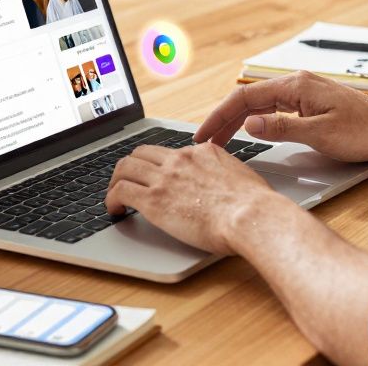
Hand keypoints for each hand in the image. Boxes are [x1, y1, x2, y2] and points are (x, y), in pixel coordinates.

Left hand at [104, 143, 280, 254]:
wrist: (251, 216)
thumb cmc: (255, 205)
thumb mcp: (242, 176)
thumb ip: (226, 174)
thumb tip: (226, 183)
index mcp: (203, 152)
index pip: (169, 151)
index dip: (157, 163)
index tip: (153, 174)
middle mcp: (180, 160)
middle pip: (141, 153)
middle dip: (131, 166)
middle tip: (127, 181)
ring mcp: (165, 178)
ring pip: (125, 168)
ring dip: (116, 181)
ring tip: (115, 195)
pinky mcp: (154, 200)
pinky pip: (121, 191)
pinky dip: (111, 199)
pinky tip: (114, 210)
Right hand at [193, 70, 367, 161]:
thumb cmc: (367, 131)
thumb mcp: (319, 135)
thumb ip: (281, 128)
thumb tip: (249, 125)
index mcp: (296, 86)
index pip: (245, 97)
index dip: (220, 116)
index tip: (203, 134)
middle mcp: (298, 84)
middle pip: (249, 99)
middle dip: (224, 119)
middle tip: (206, 142)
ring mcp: (305, 94)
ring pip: (261, 104)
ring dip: (238, 121)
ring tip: (221, 140)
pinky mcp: (312, 104)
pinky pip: (275, 109)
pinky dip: (257, 121)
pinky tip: (250, 132)